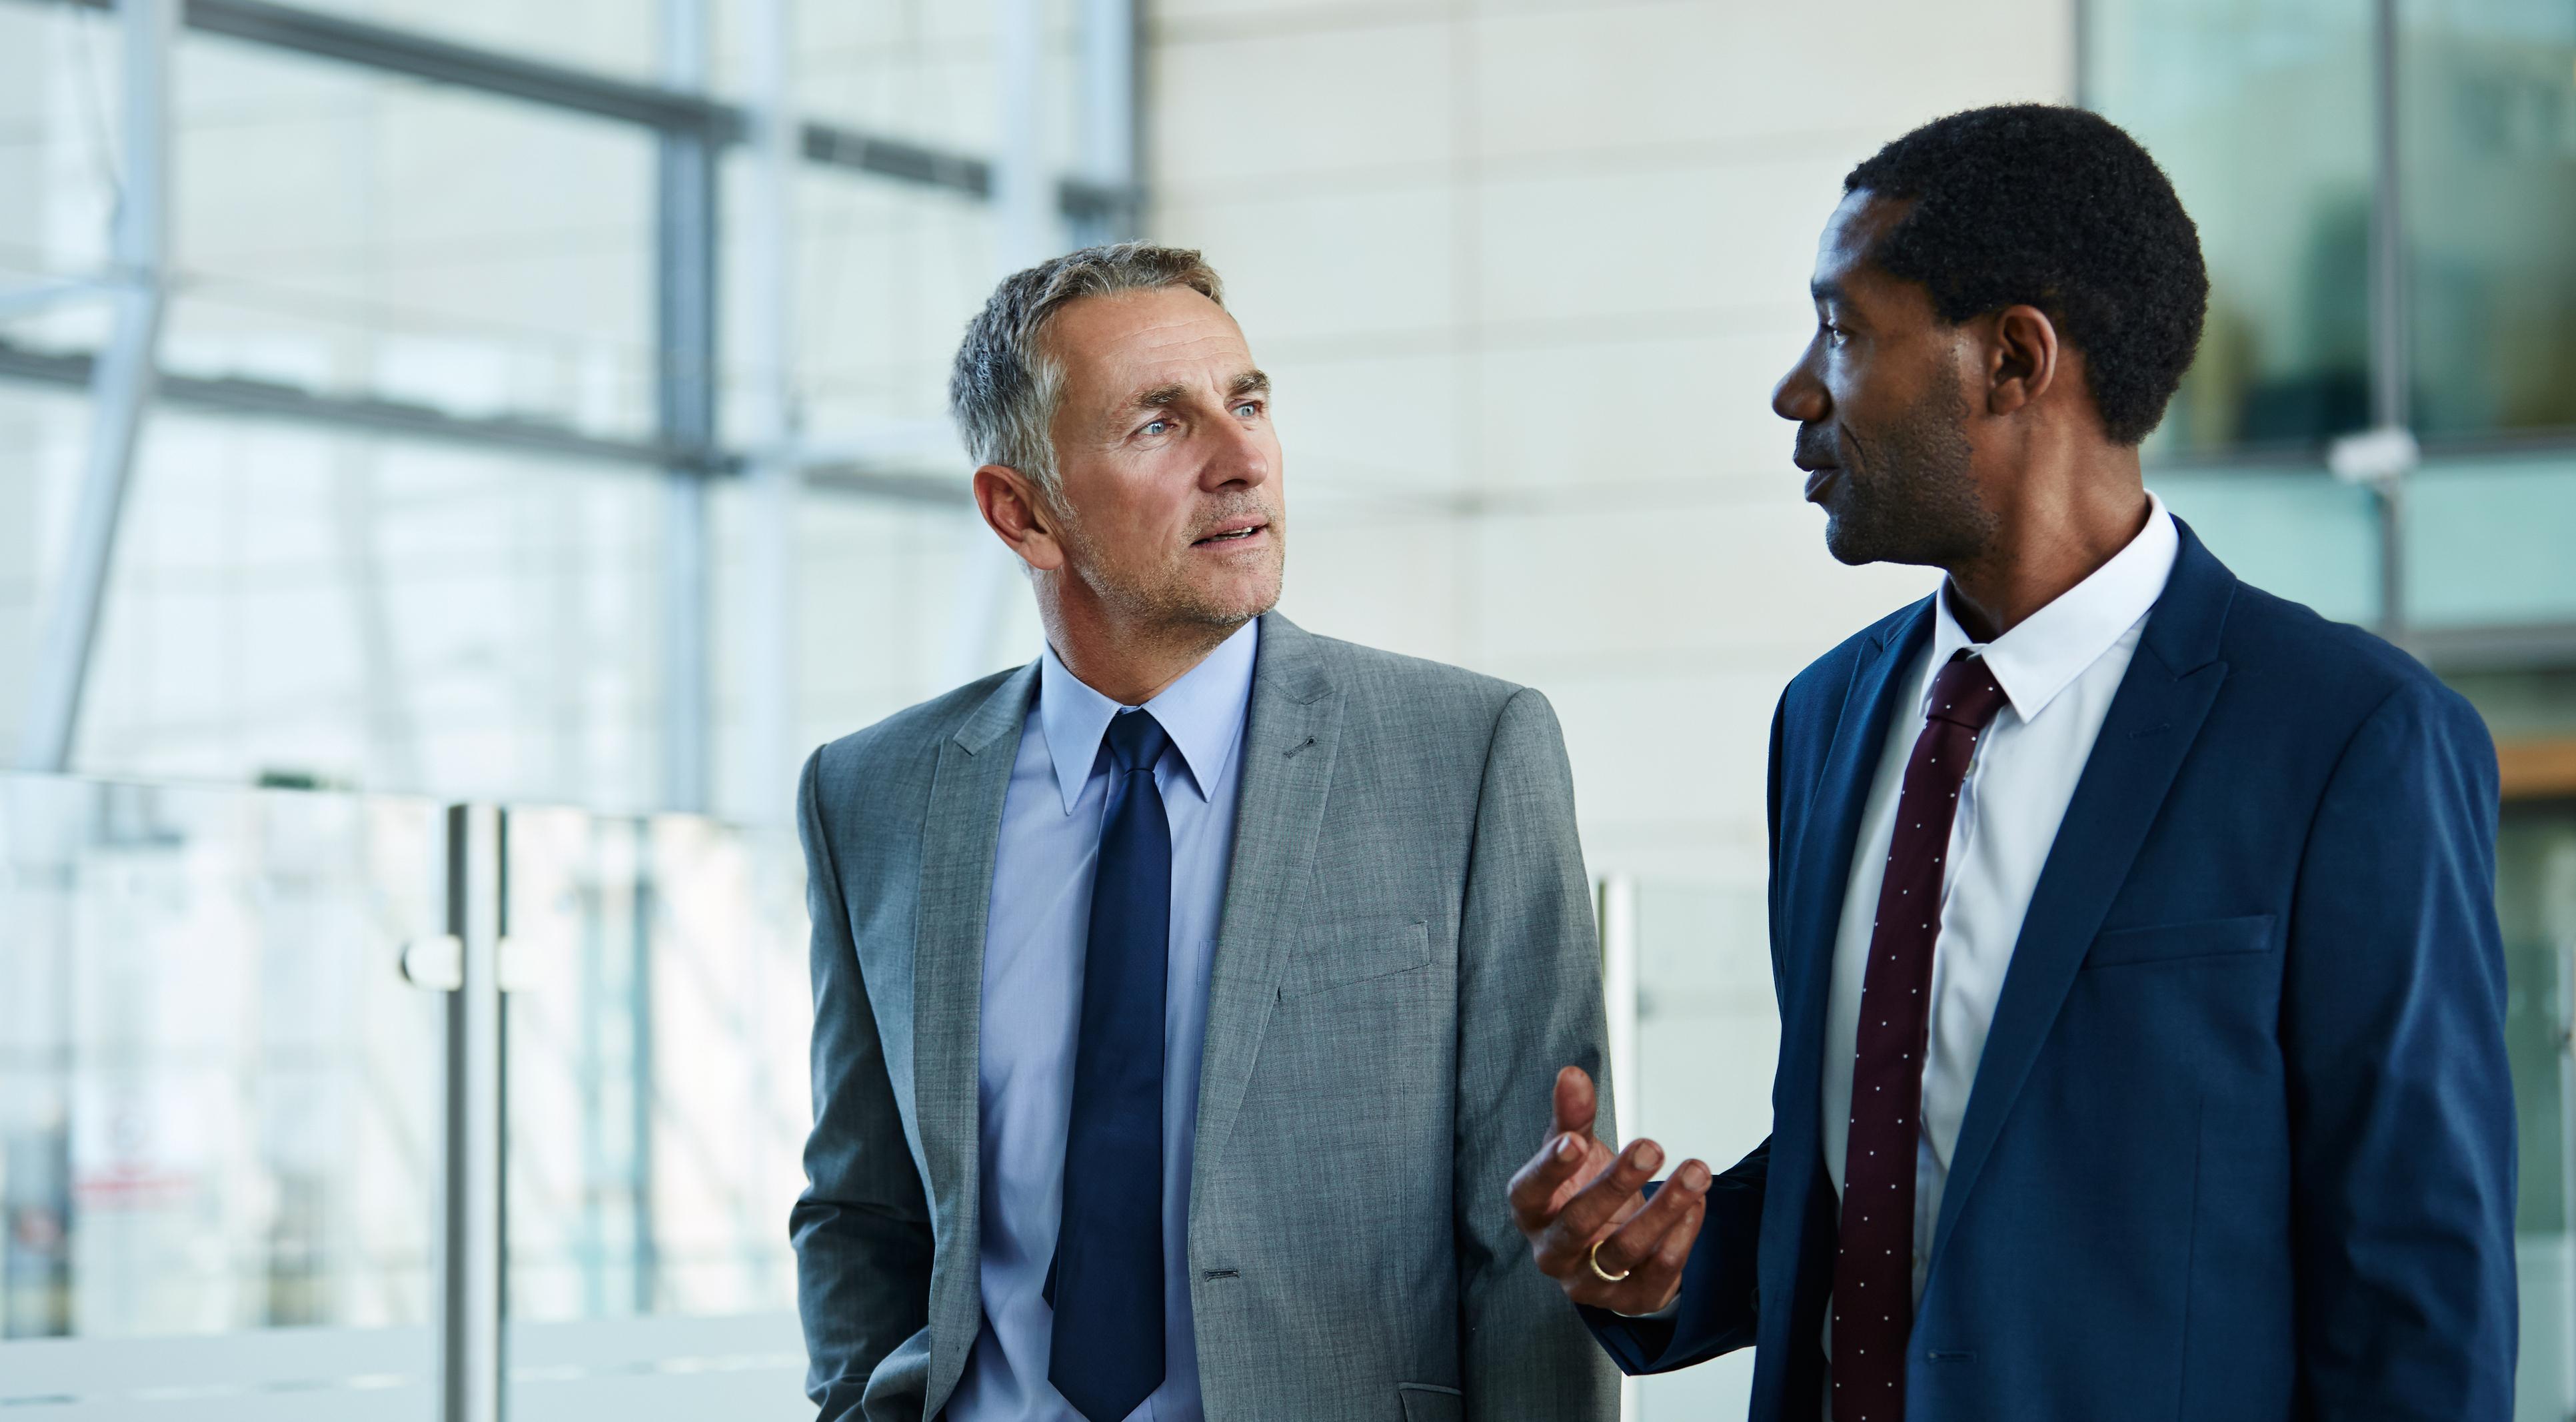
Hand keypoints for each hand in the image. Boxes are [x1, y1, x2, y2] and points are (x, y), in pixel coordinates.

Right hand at [1507, 1065, 1709, 1314]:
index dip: (1550, 1169)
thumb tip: (1572, 1076)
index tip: (1575, 1141)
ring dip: (1663, 1210)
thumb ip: (1572, 1116)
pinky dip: (1681, 1237)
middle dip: (1616, 1184)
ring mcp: (1589, 1282)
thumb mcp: (1574, 1151)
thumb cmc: (1581, 1193)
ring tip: (1695, 1173)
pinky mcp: (1628, 1300)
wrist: (1606, 1247)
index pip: (1530, 1192)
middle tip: (1650, 1148)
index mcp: (1532, 1211)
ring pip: (1623, 1251)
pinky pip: (1657, 1273)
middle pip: (1578, 1223)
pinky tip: (1697, 1204)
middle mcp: (1553, 1252)